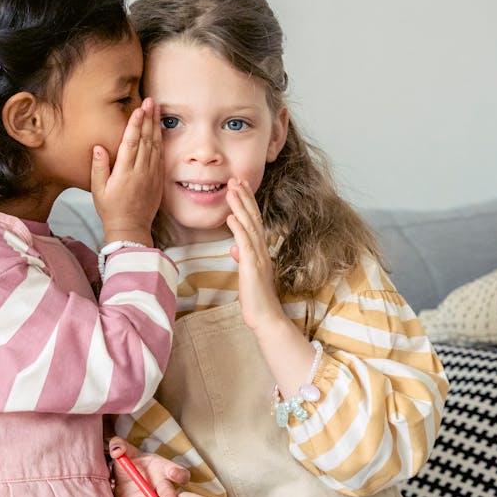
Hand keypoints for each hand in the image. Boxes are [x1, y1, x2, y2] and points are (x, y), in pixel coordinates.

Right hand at [91, 98, 162, 246]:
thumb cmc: (111, 209)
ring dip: (156, 126)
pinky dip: (161, 141)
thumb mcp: (98, 190)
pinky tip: (160, 131)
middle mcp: (141, 171)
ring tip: (157, 109)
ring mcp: (151, 174)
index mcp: (125, 172)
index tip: (139, 109)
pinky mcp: (158, 179)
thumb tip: (98, 147)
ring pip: (156, 145)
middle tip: (151, 100)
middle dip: (149, 118)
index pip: (131, 142)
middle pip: (147, 139)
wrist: (130, 228)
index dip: (135, 124)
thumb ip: (99, 167)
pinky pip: (160, 156)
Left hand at [109, 436, 188, 496]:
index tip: (173, 473)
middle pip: (170, 492)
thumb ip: (119, 445)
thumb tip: (117, 451)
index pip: (179, 473)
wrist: (116, 475)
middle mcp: (160, 485)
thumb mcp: (123, 449)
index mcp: (163, 468)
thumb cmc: (129, 460)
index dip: (179, 474)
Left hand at [225, 178, 285, 331]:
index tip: (240, 186)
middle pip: (253, 217)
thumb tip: (235, 248)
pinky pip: (246, 244)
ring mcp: (258, 257)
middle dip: (244, 197)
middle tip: (236, 178)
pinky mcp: (253, 267)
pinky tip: (231, 217)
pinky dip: (238, 229)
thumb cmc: (255, 298)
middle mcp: (261, 250)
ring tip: (232, 189)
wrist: (265, 318)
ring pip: (250, 226)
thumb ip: (243, 258)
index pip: (253, 221)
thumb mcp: (247, 274)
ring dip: (240, 206)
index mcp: (260, 250)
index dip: (247, 202)